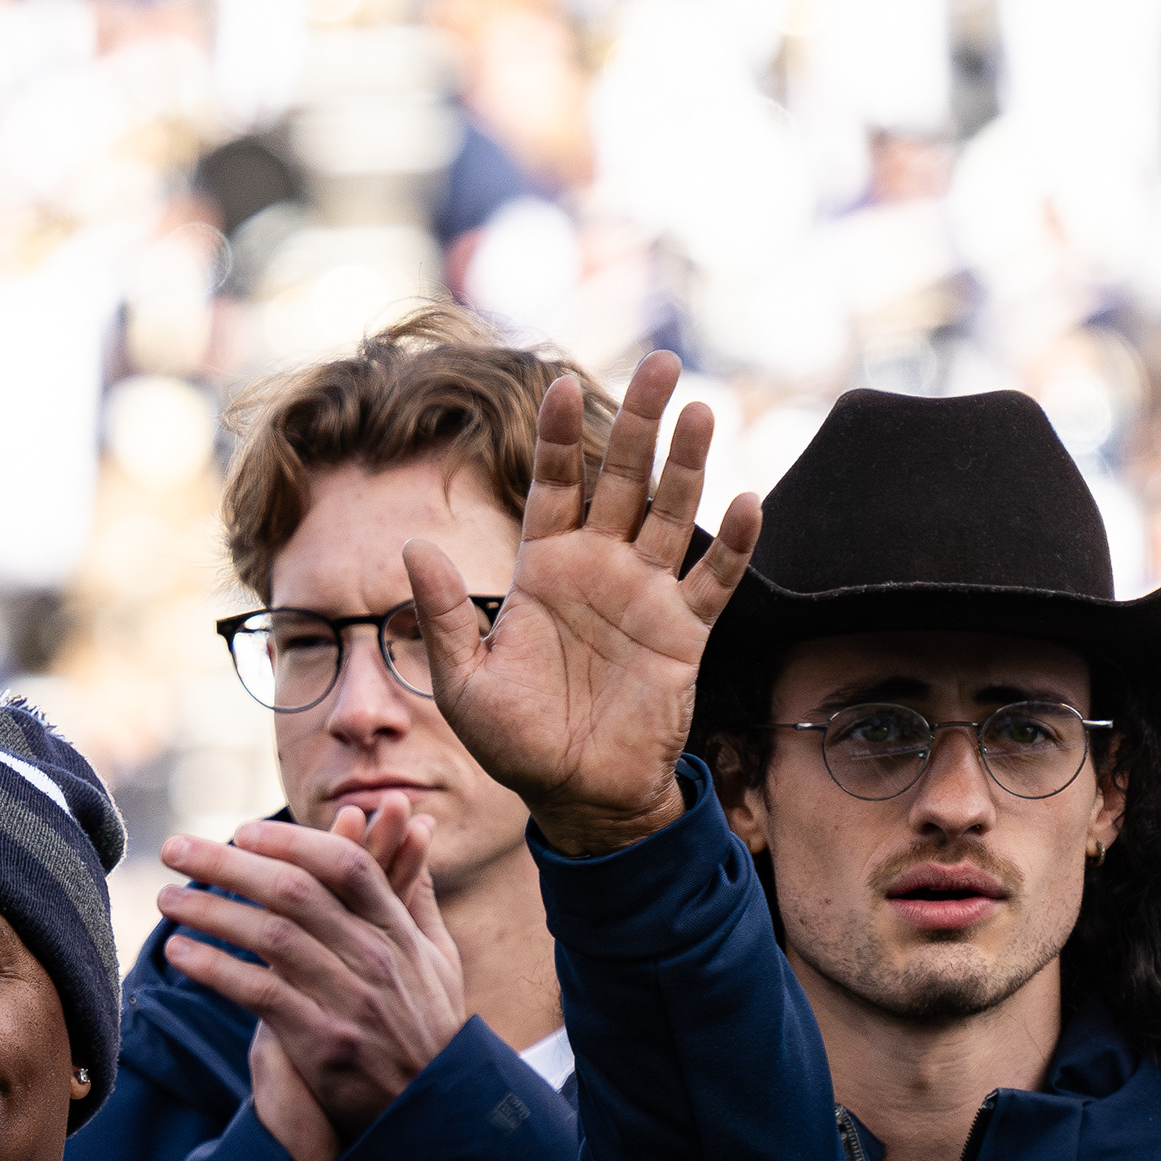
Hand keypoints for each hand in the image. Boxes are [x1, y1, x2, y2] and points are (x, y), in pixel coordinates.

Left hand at [158, 803, 466, 1160]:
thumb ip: (417, 898)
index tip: (242, 832)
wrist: (432, 1113)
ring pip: (269, 936)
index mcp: (397, 931)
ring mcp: (349, 1000)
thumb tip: (415, 838)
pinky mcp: (322, 1042)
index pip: (343, 865)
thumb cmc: (429, 1030)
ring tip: (166, 899)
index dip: (290, 842)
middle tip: (176, 848)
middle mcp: (374, 958)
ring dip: (209, 911)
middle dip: (228, 864)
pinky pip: (258, 992)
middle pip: (294, 890)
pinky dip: (215, 968)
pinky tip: (181, 953)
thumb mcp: (439, 959)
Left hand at [406, 352, 760, 856]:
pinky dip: (732, 544)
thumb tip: (412, 547)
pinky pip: (713, 579)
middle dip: (640, 423)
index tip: (563, 383)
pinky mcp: (685, 633)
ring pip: (672, 513)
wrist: (576, 796)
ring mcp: (646, 596)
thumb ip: (441, 614)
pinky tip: (748, 501)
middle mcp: (598, 569)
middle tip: (662, 364)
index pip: (553, 486)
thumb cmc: (514, 741)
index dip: (560, 437)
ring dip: (688, 464)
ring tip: (701, 412)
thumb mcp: (463, 681)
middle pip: (623, 479)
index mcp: (543, 570)